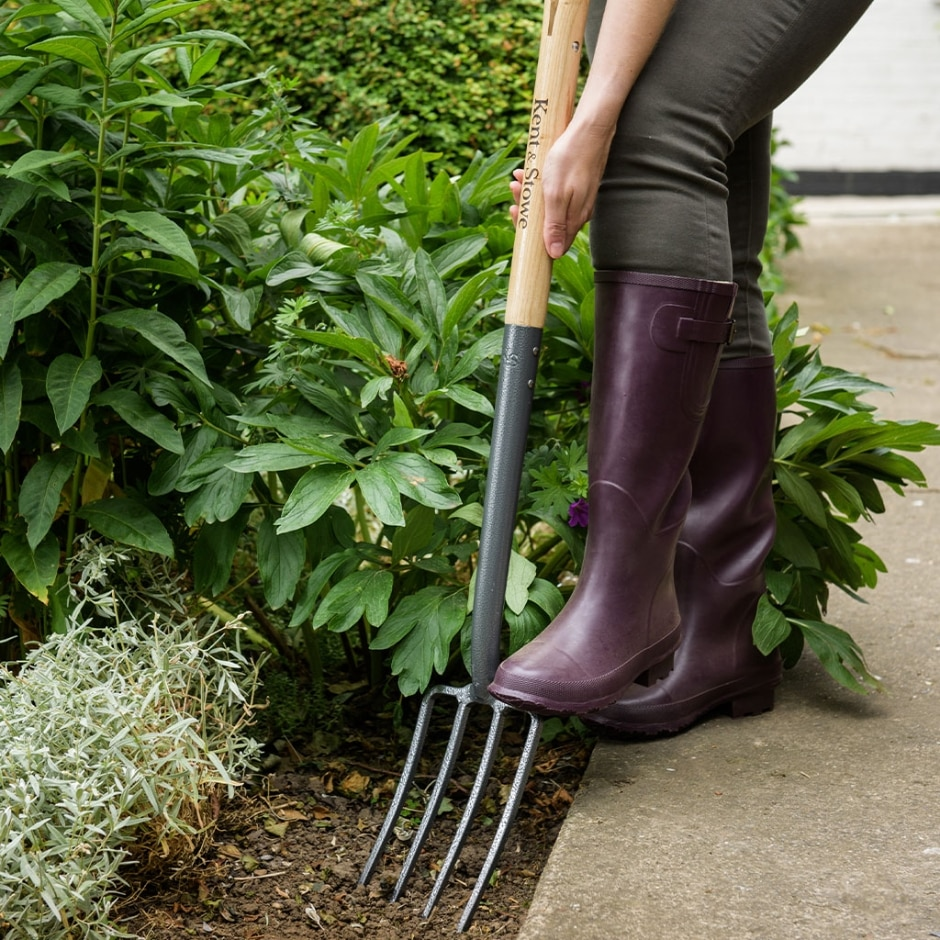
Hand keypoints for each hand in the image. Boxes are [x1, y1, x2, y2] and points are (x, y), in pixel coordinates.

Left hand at [509, 119, 613, 258]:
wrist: (590, 129)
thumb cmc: (570, 159)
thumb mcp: (555, 195)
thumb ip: (554, 226)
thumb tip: (555, 255)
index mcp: (573, 220)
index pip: (551, 244)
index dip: (530, 234)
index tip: (517, 215)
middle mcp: (578, 213)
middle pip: (548, 224)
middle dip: (527, 210)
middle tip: (516, 191)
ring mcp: (580, 200)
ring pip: (550, 207)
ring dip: (532, 195)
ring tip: (520, 177)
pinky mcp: (579, 187)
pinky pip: (556, 194)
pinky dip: (542, 185)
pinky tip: (532, 172)